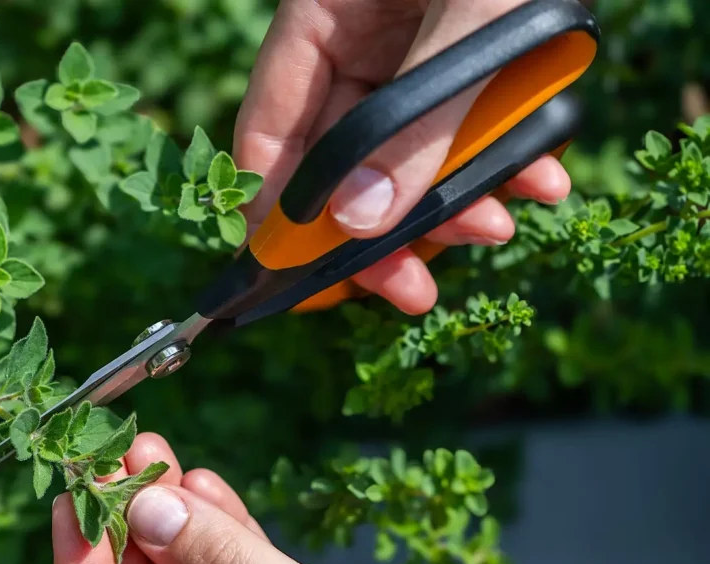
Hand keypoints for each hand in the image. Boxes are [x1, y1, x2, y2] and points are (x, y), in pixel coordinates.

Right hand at [234, 0, 572, 314]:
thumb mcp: (473, 25)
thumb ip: (417, 125)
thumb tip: (361, 224)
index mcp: (322, 19)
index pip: (271, 133)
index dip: (275, 215)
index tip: (293, 281)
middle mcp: (358, 44)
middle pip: (341, 162)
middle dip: (381, 232)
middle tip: (409, 291)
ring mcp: (411, 57)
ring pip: (407, 159)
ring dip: (451, 206)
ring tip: (498, 225)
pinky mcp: (468, 65)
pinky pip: (465, 133)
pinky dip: (500, 164)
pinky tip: (537, 184)